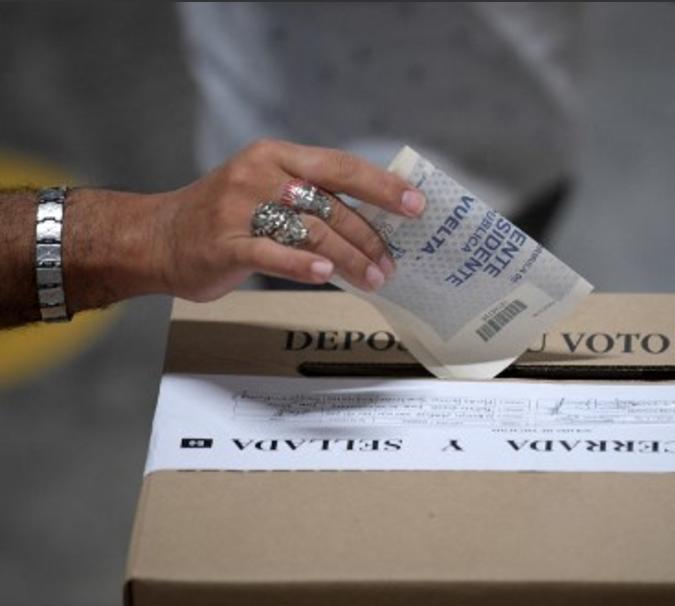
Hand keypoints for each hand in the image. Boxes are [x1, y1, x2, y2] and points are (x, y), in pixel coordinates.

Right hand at [151, 139, 424, 301]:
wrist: (155, 237)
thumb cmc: (224, 217)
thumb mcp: (266, 188)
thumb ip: (311, 198)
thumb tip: (374, 221)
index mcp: (276, 155)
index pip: (341, 167)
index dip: (382, 187)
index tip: (416, 206)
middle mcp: (259, 174)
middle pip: (331, 205)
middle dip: (369, 237)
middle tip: (391, 263)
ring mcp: (238, 207)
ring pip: (311, 231)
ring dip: (349, 258)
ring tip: (373, 278)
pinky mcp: (223, 243)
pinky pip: (272, 254)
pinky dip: (302, 265)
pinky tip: (326, 275)